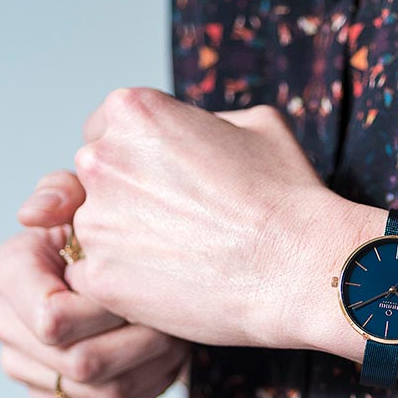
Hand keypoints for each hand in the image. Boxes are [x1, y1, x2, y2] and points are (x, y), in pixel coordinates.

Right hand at [0, 172, 188, 397]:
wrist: (108, 262)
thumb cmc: (99, 224)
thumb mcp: (84, 197)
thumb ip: (63, 191)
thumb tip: (34, 215)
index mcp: (5, 278)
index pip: (53, 319)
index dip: (103, 308)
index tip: (134, 284)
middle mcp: (5, 331)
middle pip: (83, 362)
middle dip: (140, 339)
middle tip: (176, 314)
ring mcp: (29, 372)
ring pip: (106, 391)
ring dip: (155, 363)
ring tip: (180, 330)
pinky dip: (154, 382)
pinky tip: (171, 353)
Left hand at [53, 88, 359, 347]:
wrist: (301, 268)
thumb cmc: (288, 196)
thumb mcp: (257, 124)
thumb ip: (203, 120)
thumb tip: (191, 131)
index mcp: (133, 113)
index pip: (106, 129)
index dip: (141, 156)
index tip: (168, 179)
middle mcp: (102, 160)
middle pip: (97, 179)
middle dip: (130, 197)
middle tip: (183, 220)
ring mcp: (96, 223)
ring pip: (97, 230)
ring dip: (128, 242)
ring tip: (187, 256)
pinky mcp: (100, 278)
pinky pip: (96, 278)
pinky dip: (127, 284)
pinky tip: (174, 283)